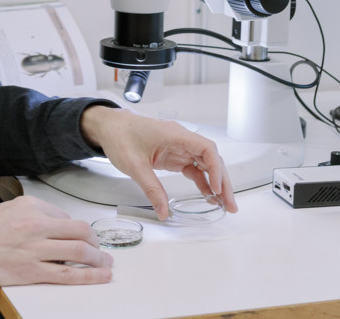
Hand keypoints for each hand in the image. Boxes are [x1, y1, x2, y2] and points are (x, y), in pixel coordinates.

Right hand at [0, 195, 112, 287]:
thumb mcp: (9, 210)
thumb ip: (35, 215)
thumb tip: (58, 227)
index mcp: (31, 207)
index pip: (68, 217)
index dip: (81, 231)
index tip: (87, 238)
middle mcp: (36, 225)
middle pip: (81, 232)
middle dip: (97, 243)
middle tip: (101, 250)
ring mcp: (33, 249)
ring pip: (78, 253)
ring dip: (98, 260)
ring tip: (106, 264)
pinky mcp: (28, 272)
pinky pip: (66, 275)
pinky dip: (88, 276)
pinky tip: (99, 276)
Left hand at [80, 105, 236, 219]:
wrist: (109, 127)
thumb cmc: (120, 136)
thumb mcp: (134, 166)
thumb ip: (152, 189)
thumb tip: (164, 211)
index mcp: (175, 135)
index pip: (206, 149)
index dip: (216, 169)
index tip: (218, 189)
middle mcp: (182, 140)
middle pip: (211, 159)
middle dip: (223, 181)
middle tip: (230, 204)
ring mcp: (179, 148)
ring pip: (206, 165)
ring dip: (216, 184)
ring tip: (224, 204)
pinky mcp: (174, 156)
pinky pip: (194, 169)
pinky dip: (202, 182)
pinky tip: (208, 196)